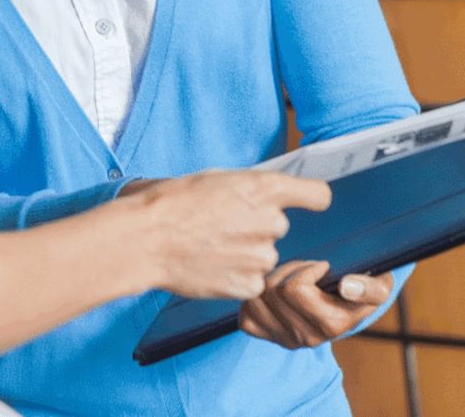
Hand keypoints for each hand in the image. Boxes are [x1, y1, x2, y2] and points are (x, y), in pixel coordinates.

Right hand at [126, 171, 330, 300]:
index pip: (318, 195)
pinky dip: (235, 276)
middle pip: (278, 226)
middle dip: (255, 227)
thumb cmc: (175, 203)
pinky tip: (211, 266)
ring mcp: (262, 257)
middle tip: (221, 226)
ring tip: (210, 247)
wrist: (147, 239)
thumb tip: (265, 199)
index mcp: (265, 189)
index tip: (307, 203)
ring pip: (263, 255)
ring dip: (244, 253)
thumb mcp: (218, 179)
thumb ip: (250, 190)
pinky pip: (252, 280)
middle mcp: (271, 222)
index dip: (311, 199)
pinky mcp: (250, 285)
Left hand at [239, 260, 391, 348]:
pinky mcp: (265, 335)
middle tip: (307, 267)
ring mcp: (283, 338)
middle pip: (275, 288)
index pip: (295, 289)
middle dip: (291, 268)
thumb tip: (347, 286)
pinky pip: (246, 310)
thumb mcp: (380, 286)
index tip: (323, 267)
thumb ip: (372, 288)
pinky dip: (256, 293)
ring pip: (259, 295)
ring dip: (274, 278)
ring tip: (293, 276)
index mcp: (332, 326)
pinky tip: (275, 290)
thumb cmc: (361, 290)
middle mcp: (306, 338)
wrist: (345, 310)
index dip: (307, 269)